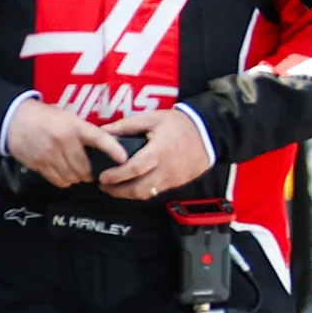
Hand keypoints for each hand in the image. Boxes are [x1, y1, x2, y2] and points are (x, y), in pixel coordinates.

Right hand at [3, 95, 130, 189]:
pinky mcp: (39, 164)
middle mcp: (64, 140)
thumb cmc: (45, 118)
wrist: (14, 119)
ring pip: (72, 176)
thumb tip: (103, 148)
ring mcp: (50, 154)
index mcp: (75, 126)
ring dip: (77, 178)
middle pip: (85, 166)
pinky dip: (64, 181)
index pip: (99, 138)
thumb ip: (83, 132)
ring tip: (76, 175)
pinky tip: (64, 176)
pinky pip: (58, 180)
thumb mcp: (67, 118)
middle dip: (90, 173)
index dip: (113, 150)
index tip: (124, 159)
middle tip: (91, 173)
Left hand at [97, 106, 211, 200]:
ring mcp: (173, 178)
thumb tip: (103, 131)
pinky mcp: (177, 183)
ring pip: (147, 193)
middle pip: (139, 188)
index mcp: (160, 151)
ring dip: (127, 194)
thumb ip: (127, 125)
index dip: (116, 176)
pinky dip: (141, 192)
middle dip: (117, 191)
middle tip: (103, 186)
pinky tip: (131, 186)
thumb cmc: (179, 124)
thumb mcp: (153, 118)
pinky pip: (156, 191)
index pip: (135, 169)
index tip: (102, 177)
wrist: (209, 133)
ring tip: (113, 188)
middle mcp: (167, 169)